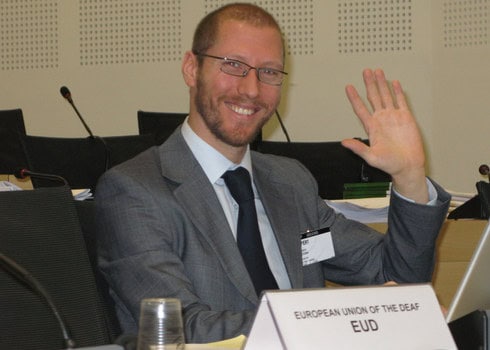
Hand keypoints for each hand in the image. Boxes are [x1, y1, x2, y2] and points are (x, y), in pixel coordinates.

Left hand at [342, 69, 428, 202]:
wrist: (408, 166)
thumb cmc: (390, 164)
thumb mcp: (371, 158)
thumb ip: (358, 148)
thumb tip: (344, 142)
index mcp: (372, 127)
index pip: (360, 109)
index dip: (354, 98)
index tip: (348, 87)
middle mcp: (381, 120)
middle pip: (373, 98)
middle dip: (369, 84)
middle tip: (365, 71)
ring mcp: (393, 117)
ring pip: (386, 96)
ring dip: (381, 84)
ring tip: (377, 72)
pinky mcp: (406, 118)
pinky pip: (401, 101)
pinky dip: (397, 91)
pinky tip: (393, 82)